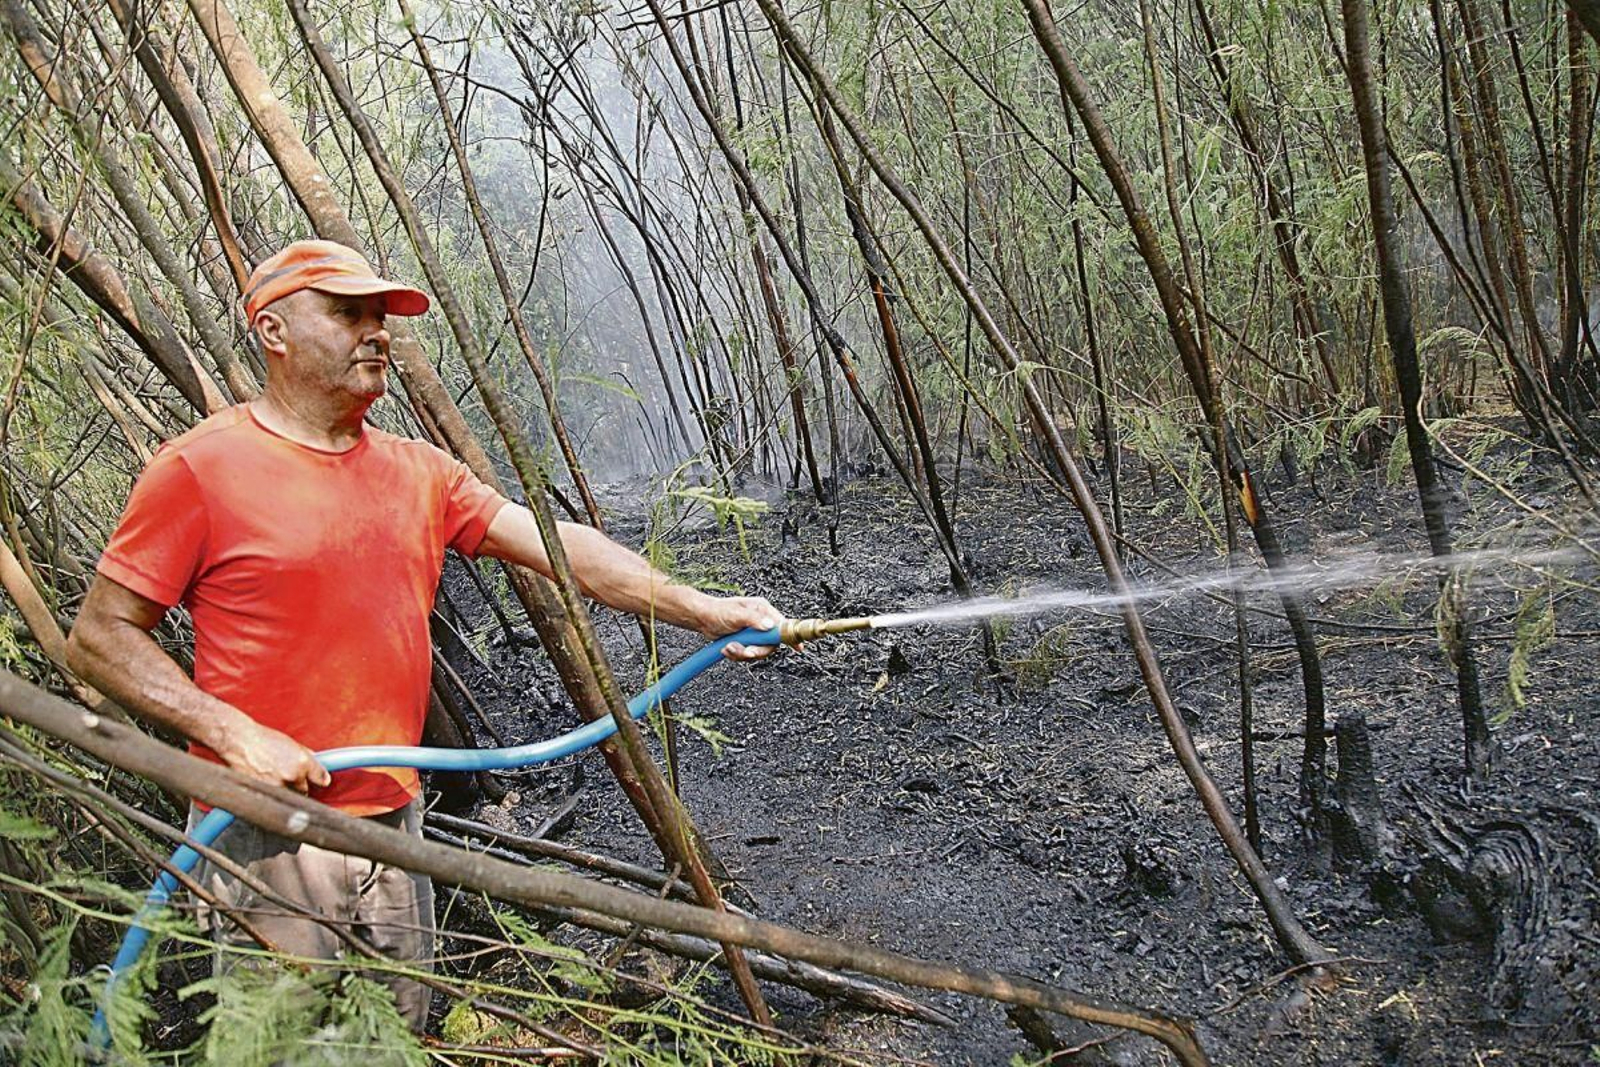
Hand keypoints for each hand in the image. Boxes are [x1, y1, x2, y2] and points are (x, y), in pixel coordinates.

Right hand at [215, 717, 330, 793]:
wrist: (238, 742)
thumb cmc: (262, 740)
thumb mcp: (291, 744)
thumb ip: (306, 757)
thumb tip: (317, 768)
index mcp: (303, 762)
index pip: (321, 779)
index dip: (319, 781)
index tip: (320, 782)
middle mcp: (293, 776)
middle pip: (304, 792)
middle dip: (298, 787)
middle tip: (288, 778)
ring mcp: (277, 786)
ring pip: (288, 797)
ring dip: (283, 791)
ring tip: (272, 777)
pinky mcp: (264, 793)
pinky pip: (272, 799)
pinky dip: (270, 794)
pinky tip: (263, 781)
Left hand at [691, 594, 783, 659]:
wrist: (702, 619)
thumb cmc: (717, 611)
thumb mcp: (735, 614)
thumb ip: (753, 620)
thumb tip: (768, 625)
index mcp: (762, 610)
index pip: (781, 625)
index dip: (790, 636)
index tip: (798, 646)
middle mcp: (761, 622)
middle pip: (770, 643)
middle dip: (756, 650)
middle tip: (745, 651)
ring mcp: (754, 633)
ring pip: (758, 652)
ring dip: (742, 653)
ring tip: (729, 647)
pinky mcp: (746, 643)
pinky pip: (748, 655)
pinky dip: (737, 655)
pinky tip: (727, 649)